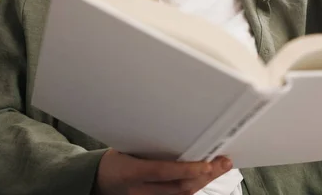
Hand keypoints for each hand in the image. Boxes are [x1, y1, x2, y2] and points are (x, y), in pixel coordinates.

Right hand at [94, 149, 232, 194]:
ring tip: (220, 167)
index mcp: (130, 172)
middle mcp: (139, 191)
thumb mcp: (124, 147)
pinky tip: (205, 177)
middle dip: (205, 176)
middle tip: (224, 162)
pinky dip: (194, 187)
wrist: (98, 183)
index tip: (207, 163)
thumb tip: (179, 132)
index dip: (186, 169)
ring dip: (204, 182)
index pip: (162, 172)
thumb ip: (148, 145)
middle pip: (179, 188)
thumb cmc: (113, 160)